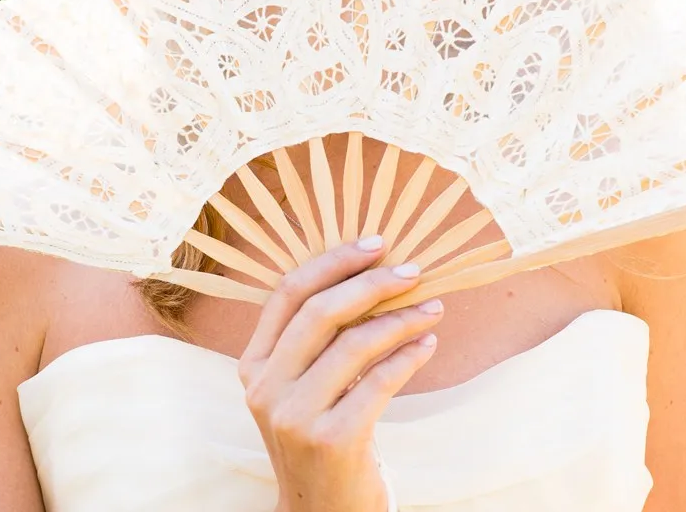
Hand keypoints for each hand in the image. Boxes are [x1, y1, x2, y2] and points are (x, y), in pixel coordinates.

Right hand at [238, 235, 443, 511]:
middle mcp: (266, 388)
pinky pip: (379, 381)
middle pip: (321, 311)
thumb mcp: (300, 385)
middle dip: (372, 283)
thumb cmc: (320, 434)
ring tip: (432, 309)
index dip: (333, 261)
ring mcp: (295, 417)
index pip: (288, 292)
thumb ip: (316, 338)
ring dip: (401, 319)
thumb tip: (371, 270)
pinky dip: (409, 356)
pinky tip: (427, 344)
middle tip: (412, 271)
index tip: (375, 245)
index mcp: (253, 364)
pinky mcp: (332, 440)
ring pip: (355, 344)